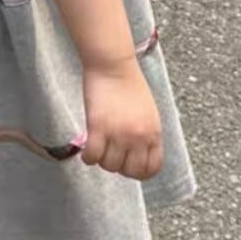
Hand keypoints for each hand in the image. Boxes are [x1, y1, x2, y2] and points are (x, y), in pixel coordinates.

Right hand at [80, 58, 162, 180]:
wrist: (114, 66)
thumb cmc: (130, 85)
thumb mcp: (148, 114)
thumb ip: (145, 134)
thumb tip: (135, 153)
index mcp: (154, 133)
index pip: (152, 168)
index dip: (139, 172)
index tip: (128, 167)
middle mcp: (138, 137)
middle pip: (129, 171)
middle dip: (119, 168)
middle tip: (110, 156)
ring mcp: (118, 134)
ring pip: (109, 166)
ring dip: (101, 161)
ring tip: (97, 149)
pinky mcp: (98, 128)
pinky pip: (92, 156)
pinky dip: (88, 158)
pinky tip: (86, 151)